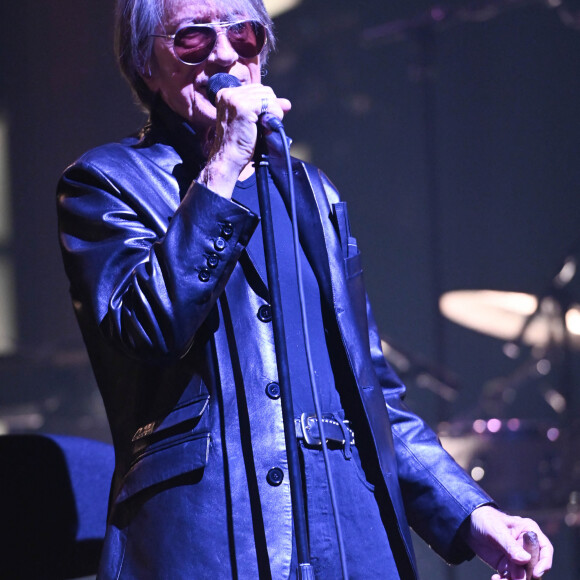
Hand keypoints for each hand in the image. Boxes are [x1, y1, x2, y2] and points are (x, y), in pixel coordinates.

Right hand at [199, 83, 290, 197]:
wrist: (228, 158)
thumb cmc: (238, 143)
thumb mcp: (253, 121)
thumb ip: (268, 109)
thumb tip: (287, 103)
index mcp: (226, 94)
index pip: (257, 89)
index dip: (266, 103)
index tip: (264, 118)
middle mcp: (228, 93)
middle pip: (264, 90)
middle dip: (271, 106)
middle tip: (265, 124)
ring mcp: (235, 99)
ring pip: (268, 96)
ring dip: (273, 112)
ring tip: (265, 127)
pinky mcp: (244, 107)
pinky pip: (270, 104)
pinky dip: (274, 115)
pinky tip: (268, 127)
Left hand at [463, 505, 552, 579]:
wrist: (467, 524)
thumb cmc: (484, 519)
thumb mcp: (495, 529)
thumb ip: (509, 545)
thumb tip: (525, 560)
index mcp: (529, 531)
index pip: (545, 549)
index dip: (544, 563)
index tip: (536, 573)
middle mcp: (526, 547)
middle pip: (535, 567)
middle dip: (525, 576)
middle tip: (511, 578)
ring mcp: (517, 558)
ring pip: (523, 576)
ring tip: (500, 579)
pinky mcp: (507, 566)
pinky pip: (511, 579)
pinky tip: (495, 579)